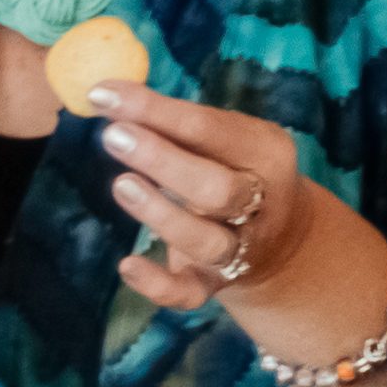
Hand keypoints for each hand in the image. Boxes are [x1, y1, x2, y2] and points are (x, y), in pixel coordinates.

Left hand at [97, 85, 349, 315]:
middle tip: (114, 136)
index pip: (210, 128)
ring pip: (205, 241)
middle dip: (163, 161)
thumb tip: (112, 94)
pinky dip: (157, 284)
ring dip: (161, 214)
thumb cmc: (234, 169)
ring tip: (121, 185)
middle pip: (217, 189)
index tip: (104, 94)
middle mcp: (259, 204)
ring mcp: (239, 249)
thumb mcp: (225, 139)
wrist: (282, 238)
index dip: (155, 109)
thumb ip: (178, 122)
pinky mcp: (213, 284)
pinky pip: (188, 293)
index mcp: (266, 153)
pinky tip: (127, 265)